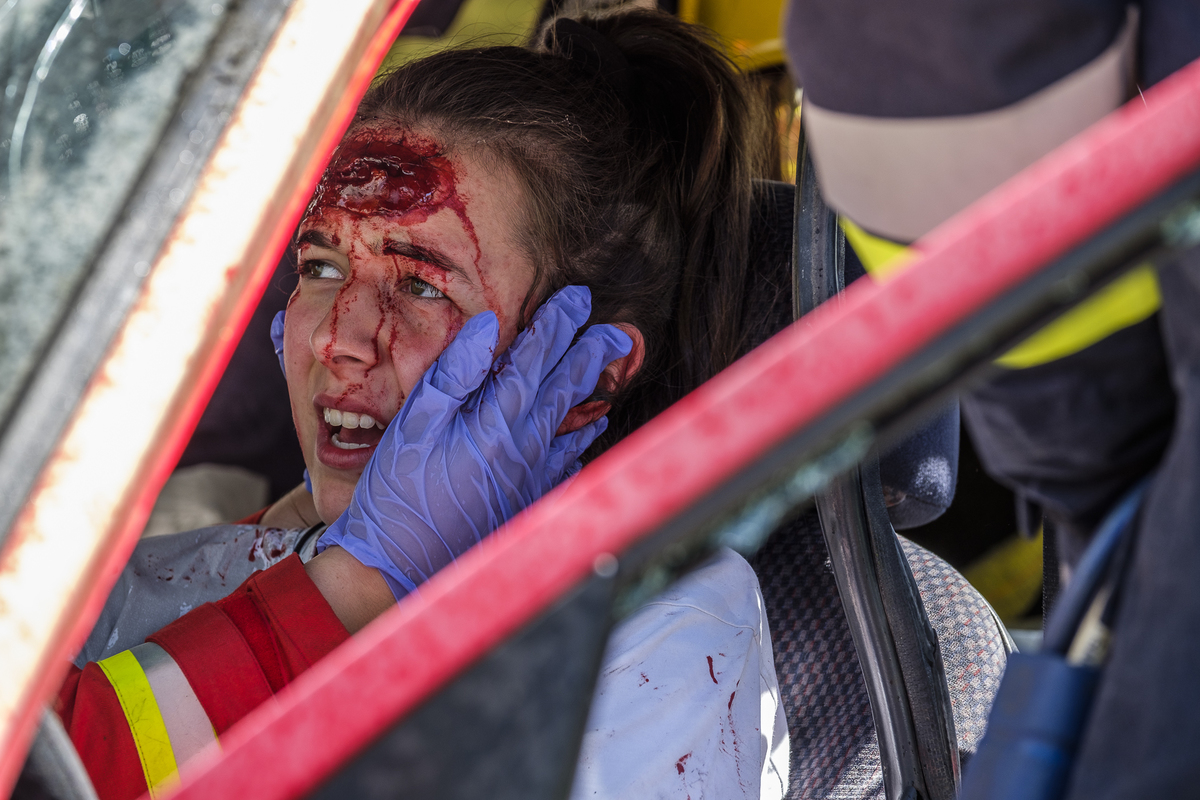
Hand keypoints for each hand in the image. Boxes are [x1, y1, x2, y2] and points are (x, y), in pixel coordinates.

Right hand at [318, 286, 631, 598]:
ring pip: (571, 426)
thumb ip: (452, 373)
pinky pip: (565, 465)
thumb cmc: (398, 496)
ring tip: (607, 376)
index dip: (558, 324)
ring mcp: (530, 479)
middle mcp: (524, 447)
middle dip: (591, 354)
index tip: (578, 298)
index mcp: (496, 421)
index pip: (536, 359)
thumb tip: (487, 327)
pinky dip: (579, 444)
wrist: (399, 570)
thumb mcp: (413, 425)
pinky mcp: (527, 504)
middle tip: (617, 332)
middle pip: (566, 389)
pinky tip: (585, 437)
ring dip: (590, 396)